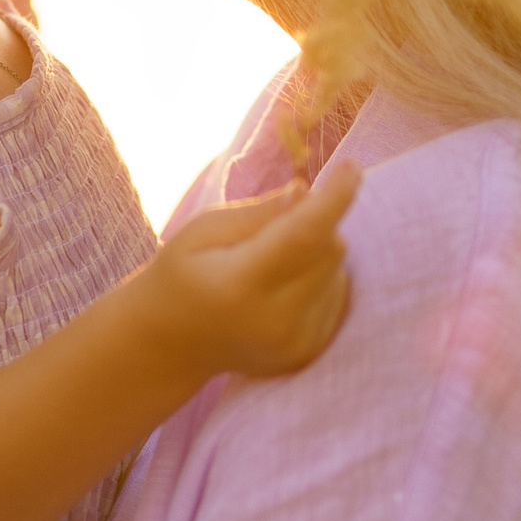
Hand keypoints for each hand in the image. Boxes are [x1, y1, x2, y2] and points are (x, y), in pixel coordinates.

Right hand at [148, 160, 358, 378]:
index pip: (303, 236)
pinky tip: (281, 289)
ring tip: (271, 264)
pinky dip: (319, 280)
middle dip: (314, 223)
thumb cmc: (181, 275)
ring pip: (338, 270)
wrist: (169, 345)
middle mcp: (275, 321)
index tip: (350, 168)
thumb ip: (258, 214)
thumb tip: (306, 193)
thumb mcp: (202, 231)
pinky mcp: (309, 352)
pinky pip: (338, 295)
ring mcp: (296, 343)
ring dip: (316, 253)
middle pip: (328, 249)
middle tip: (273, 227)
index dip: (334, 200)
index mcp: (241, 286)